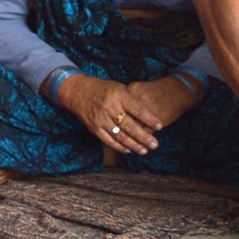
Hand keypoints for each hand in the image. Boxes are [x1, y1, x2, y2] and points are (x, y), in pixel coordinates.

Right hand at [59, 74, 194, 156]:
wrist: (78, 92)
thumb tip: (150, 113)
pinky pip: (109, 141)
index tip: (160, 126)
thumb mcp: (119, 88)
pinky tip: (129, 150)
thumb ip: (131, 100)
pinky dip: (119, 147)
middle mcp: (109, 108)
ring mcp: (101, 119)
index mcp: (118, 95)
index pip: (137, 109)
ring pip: (120, 136)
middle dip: (144, 137)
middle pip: (130, 126)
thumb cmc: (103, 89)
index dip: (149, 119)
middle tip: (155, 145)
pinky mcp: (94, 128)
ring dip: (134, 145)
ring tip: (144, 151)